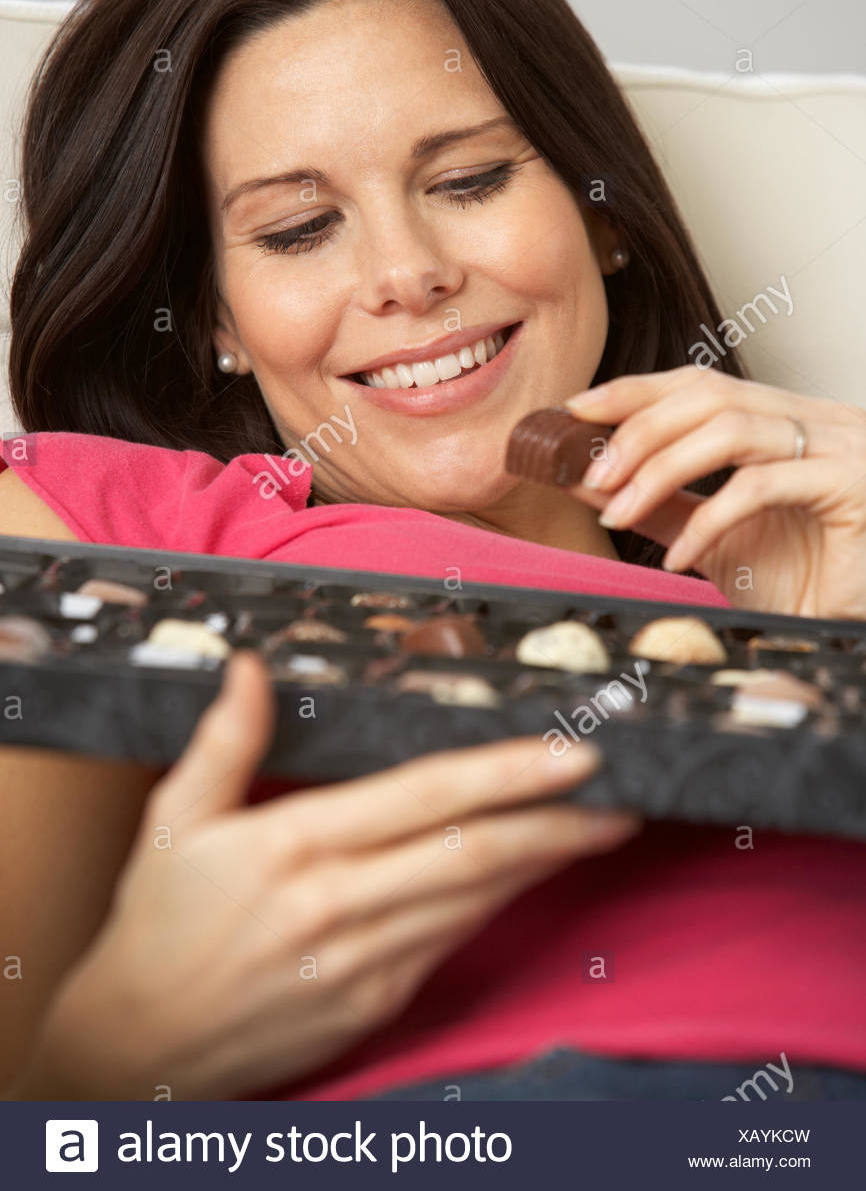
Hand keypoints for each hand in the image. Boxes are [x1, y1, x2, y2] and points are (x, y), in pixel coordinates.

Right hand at [11, 651, 639, 1100]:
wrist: (137, 1048)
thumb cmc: (156, 924)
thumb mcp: (175, 821)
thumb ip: (226, 740)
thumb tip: (251, 665)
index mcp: (294, 845)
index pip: (422, 798)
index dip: (503, 775)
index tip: (568, 755)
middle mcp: (339, 905)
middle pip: (472, 854)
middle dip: (556, 823)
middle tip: (620, 794)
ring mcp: (363, 963)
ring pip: (475, 901)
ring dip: (541, 862)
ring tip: (597, 825)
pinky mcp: (375, 1004)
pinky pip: (452, 943)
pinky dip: (497, 904)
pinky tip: (528, 875)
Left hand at [565, 366, 865, 619]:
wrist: (854, 624)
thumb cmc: (802, 578)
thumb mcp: (714, 535)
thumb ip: (660, 504)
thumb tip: (588, 480)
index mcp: (784, 419)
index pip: (700, 383)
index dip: (635, 391)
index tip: (574, 411)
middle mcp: (816, 419)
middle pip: (710, 395)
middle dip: (639, 430)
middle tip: (590, 472)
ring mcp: (840, 445)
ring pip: (731, 430)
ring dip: (660, 469)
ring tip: (619, 512)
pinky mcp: (853, 484)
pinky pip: (759, 487)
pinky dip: (706, 520)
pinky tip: (677, 556)